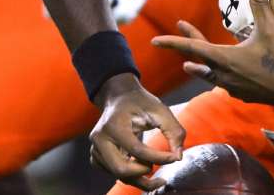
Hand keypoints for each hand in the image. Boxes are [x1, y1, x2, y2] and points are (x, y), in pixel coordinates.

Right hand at [88, 73, 185, 190]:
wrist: (119, 97)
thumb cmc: (140, 102)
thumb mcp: (160, 110)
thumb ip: (174, 131)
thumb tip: (178, 156)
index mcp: (114, 125)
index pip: (137, 150)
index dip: (158, 157)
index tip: (174, 158)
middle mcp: (100, 139)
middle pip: (121, 169)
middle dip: (145, 172)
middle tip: (159, 167)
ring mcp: (95, 149)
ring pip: (118, 175)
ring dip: (139, 176)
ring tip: (153, 165)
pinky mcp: (96, 156)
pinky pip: (114, 173)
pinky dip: (130, 175)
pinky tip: (141, 164)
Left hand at [155, 0, 273, 114]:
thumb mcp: (271, 27)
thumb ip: (261, 2)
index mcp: (226, 59)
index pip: (192, 48)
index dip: (173, 42)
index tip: (155, 41)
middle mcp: (225, 76)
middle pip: (199, 59)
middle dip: (187, 45)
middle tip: (176, 33)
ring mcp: (234, 88)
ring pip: (210, 75)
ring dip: (201, 65)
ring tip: (192, 63)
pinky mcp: (245, 95)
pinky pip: (225, 84)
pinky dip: (219, 76)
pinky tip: (223, 76)